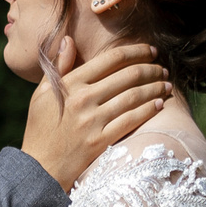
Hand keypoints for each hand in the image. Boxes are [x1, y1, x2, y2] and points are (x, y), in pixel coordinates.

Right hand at [21, 38, 170, 188]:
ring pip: (133, 97)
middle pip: (128, 76)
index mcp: (70, 83)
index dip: (136, 51)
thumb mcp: (42, 93)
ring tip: (167, 84)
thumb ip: (58, 66)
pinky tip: (159, 104)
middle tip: (163, 68)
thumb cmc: (41, 127)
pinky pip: (131, 120)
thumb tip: (69, 40)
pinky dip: (149, 110)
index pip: (111, 59)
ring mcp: (92, 121)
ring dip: (155, 88)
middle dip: (151, 69)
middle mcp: (83, 99)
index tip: (151, 51)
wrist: (39, 166)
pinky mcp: (101, 141)